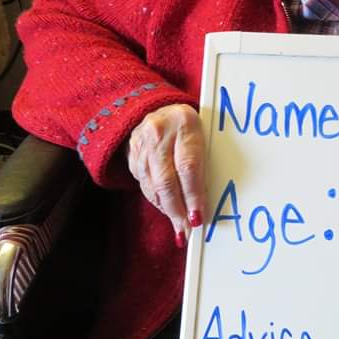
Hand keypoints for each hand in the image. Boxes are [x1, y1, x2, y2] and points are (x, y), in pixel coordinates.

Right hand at [127, 104, 207, 244]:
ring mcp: (141, 143)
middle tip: (187, 229)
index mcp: (185, 123)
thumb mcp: (203, 135)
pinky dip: (157, 201)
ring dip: (167, 210)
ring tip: (180, 227)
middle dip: (178, 210)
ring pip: (153, 186)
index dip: (193, 196)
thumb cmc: (189, 128)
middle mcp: (159, 132)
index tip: (199, 217)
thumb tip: (207, 201)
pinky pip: (144, 184)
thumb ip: (204, 162)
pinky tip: (168, 210)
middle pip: (166, 180)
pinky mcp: (131, 154)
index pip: (188, 167)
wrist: (158, 109)